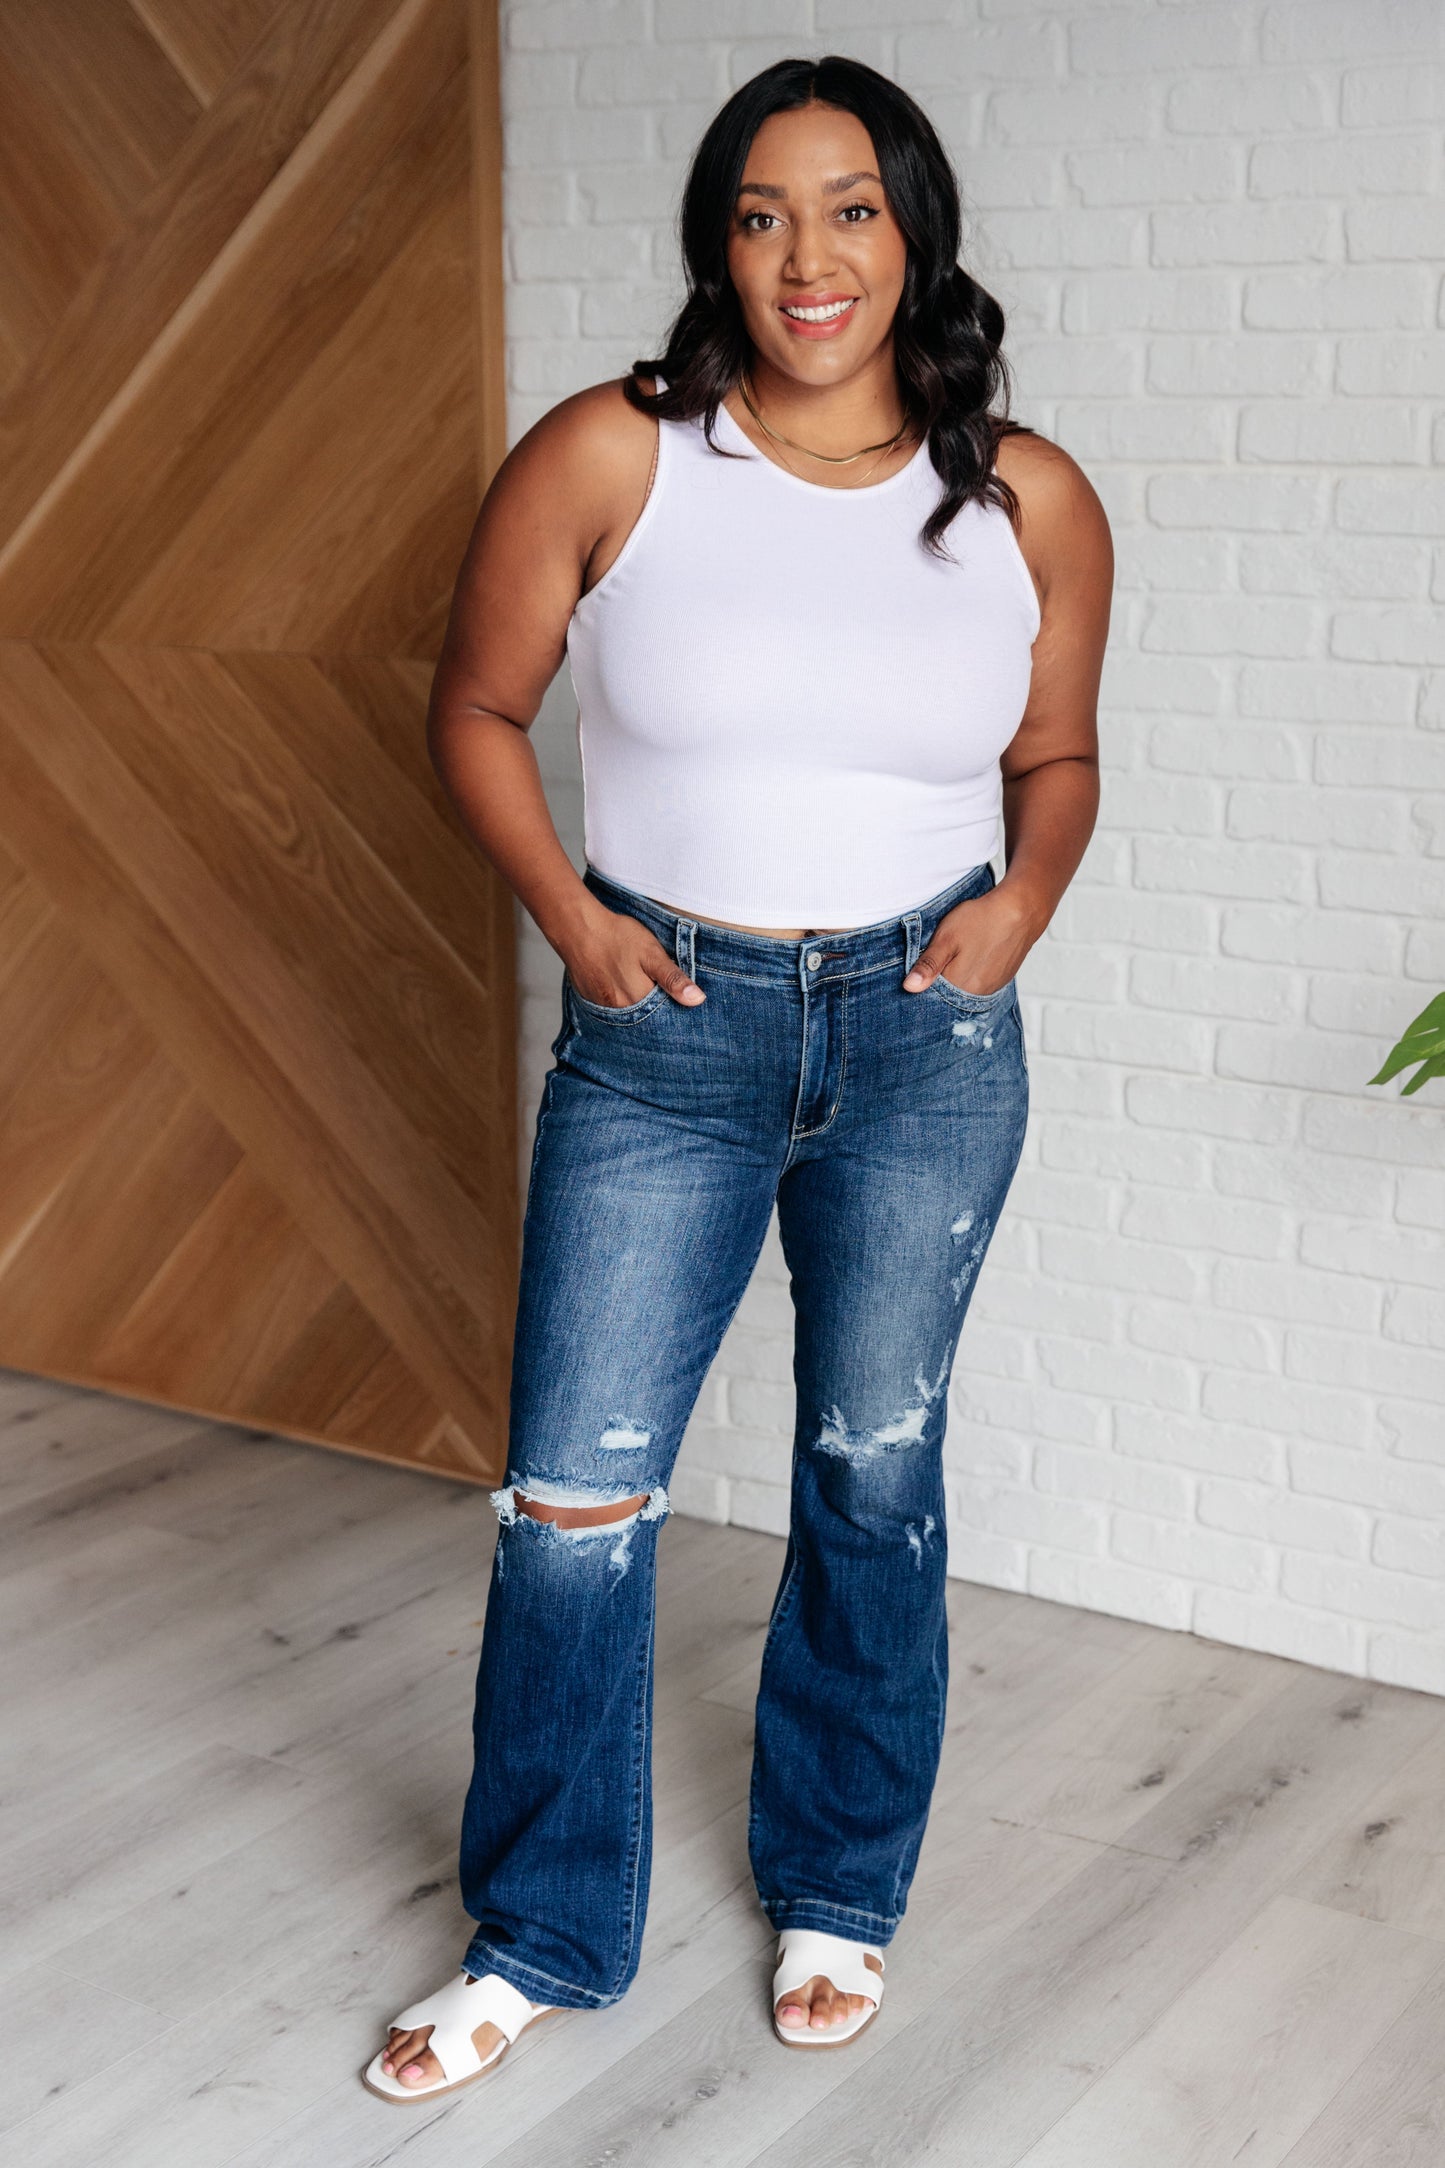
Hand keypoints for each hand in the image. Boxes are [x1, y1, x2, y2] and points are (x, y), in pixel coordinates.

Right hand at [564, 907, 705, 1007]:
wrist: (576, 927)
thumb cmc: (617, 936)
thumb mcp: (652, 953)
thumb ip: (673, 978)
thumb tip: (697, 1000)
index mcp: (639, 999)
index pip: (665, 1015)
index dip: (674, 1006)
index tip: (677, 996)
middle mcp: (620, 1009)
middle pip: (646, 1017)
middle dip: (656, 1009)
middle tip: (656, 987)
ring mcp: (602, 1006)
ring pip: (628, 1014)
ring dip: (637, 1006)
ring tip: (639, 985)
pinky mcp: (590, 999)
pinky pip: (610, 1009)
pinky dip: (620, 1001)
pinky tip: (621, 986)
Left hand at [902, 890, 1032, 998]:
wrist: (1021, 910)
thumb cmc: (982, 920)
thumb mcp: (946, 938)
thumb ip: (928, 965)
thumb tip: (910, 988)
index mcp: (961, 986)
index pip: (933, 996)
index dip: (924, 983)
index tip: (920, 970)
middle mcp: (978, 993)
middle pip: (950, 996)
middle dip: (939, 982)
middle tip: (940, 957)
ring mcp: (992, 987)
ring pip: (965, 990)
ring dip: (957, 978)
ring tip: (958, 955)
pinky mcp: (1002, 979)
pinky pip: (980, 984)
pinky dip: (972, 975)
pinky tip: (972, 957)